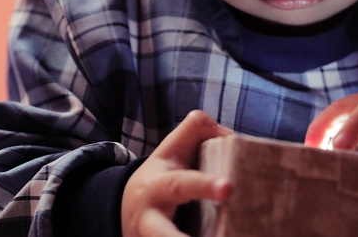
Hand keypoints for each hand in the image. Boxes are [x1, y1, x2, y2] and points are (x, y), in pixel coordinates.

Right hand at [122, 110, 232, 236]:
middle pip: (162, 234)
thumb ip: (197, 130)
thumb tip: (231, 136)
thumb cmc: (163, 174)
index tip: (228, 189)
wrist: (126, 207)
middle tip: (218, 232)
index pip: (182, 184)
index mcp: (158, 186)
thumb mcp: (172, 148)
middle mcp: (151, 218)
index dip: (204, 185)